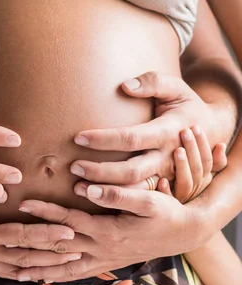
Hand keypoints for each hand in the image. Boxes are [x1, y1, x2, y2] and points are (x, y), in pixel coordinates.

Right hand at [0, 184, 80, 276]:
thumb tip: (0, 189)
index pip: (19, 236)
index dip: (45, 234)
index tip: (69, 231)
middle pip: (26, 256)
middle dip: (53, 254)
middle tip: (78, 252)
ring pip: (18, 268)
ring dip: (43, 267)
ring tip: (66, 266)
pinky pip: (4, 272)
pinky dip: (22, 274)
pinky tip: (34, 274)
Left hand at [14, 189, 205, 282]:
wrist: (182, 234)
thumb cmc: (165, 213)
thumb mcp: (147, 201)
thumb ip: (117, 195)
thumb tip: (87, 189)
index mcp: (108, 232)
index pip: (69, 221)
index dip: (46, 212)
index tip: (23, 203)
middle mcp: (101, 250)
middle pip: (59, 248)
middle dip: (32, 245)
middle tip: (5, 242)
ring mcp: (102, 261)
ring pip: (64, 267)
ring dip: (39, 269)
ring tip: (14, 272)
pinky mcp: (105, 265)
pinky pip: (76, 274)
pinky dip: (57, 277)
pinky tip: (42, 279)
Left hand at [70, 72, 222, 189]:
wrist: (211, 131)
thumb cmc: (185, 105)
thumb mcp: (176, 87)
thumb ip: (153, 82)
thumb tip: (125, 86)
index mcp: (168, 131)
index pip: (131, 138)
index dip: (104, 139)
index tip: (78, 138)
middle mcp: (167, 157)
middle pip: (130, 171)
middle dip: (100, 171)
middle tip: (73, 168)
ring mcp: (167, 175)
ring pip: (134, 190)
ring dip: (105, 192)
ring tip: (77, 188)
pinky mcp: (164, 186)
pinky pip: (139, 198)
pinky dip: (117, 202)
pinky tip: (94, 200)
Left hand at [158, 126, 226, 202]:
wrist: (166, 216)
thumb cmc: (182, 186)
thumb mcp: (199, 174)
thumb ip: (213, 162)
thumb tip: (221, 145)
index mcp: (204, 179)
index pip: (208, 160)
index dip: (202, 143)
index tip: (195, 127)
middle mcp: (195, 189)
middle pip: (198, 169)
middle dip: (192, 148)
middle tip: (185, 131)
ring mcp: (182, 199)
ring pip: (186, 183)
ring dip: (182, 166)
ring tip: (177, 151)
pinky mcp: (166, 208)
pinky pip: (168, 200)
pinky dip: (166, 190)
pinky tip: (162, 180)